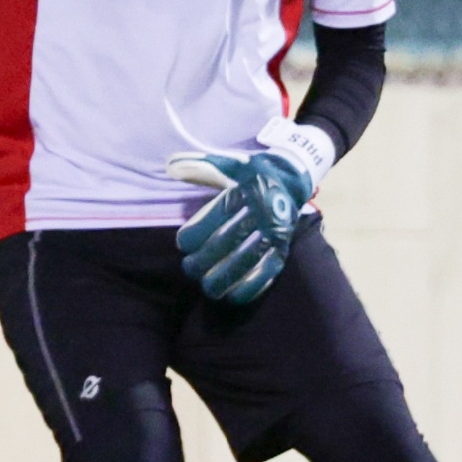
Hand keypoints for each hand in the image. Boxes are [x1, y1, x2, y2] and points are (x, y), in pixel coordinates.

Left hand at [169, 137, 320, 305]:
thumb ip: (200, 166)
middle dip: (206, 259)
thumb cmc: (252, 174)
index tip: (182, 244)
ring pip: (248, 259)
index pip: (217, 214)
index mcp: (247, 190)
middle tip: (189, 269)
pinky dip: (253, 286)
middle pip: (230, 240)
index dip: (196, 232)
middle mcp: (263, 211)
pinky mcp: (284, 247)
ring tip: (208, 288)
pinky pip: (270, 271)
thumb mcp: (229, 164)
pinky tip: (235, 297)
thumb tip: (170, 166)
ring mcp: (275, 232)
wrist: (291, 178)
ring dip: (226, 278)